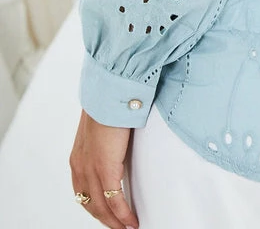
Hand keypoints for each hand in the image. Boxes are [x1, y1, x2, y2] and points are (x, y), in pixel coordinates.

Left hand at [69, 109, 139, 228]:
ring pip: (102, 208)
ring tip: (127, 228)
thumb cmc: (108, 104)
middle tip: (118, 227)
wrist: (109, 94)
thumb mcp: (100, 128)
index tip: (106, 215)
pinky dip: (123, 215)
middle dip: (105, 219)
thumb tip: (114, 145)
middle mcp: (81, 167)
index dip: (95, 207)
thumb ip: (103, 141)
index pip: (83, 192)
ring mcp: (92, 170)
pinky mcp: (106, 169)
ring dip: (115, 222)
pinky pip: (115, 201)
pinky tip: (131, 221)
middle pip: (91, 204)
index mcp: (78, 158)